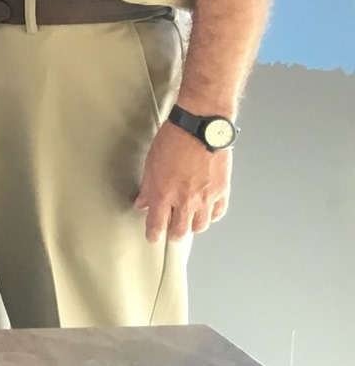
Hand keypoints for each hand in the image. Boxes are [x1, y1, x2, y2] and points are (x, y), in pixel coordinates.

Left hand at [133, 122, 231, 241]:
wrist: (200, 127)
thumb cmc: (173, 140)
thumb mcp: (152, 163)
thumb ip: (148, 187)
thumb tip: (142, 203)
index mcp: (164, 193)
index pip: (157, 224)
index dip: (154, 234)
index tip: (152, 238)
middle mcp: (186, 200)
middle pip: (180, 231)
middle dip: (173, 234)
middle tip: (170, 231)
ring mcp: (206, 197)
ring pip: (201, 226)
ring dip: (193, 225)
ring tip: (188, 220)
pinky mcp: (222, 191)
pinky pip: (218, 213)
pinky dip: (211, 215)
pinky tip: (206, 212)